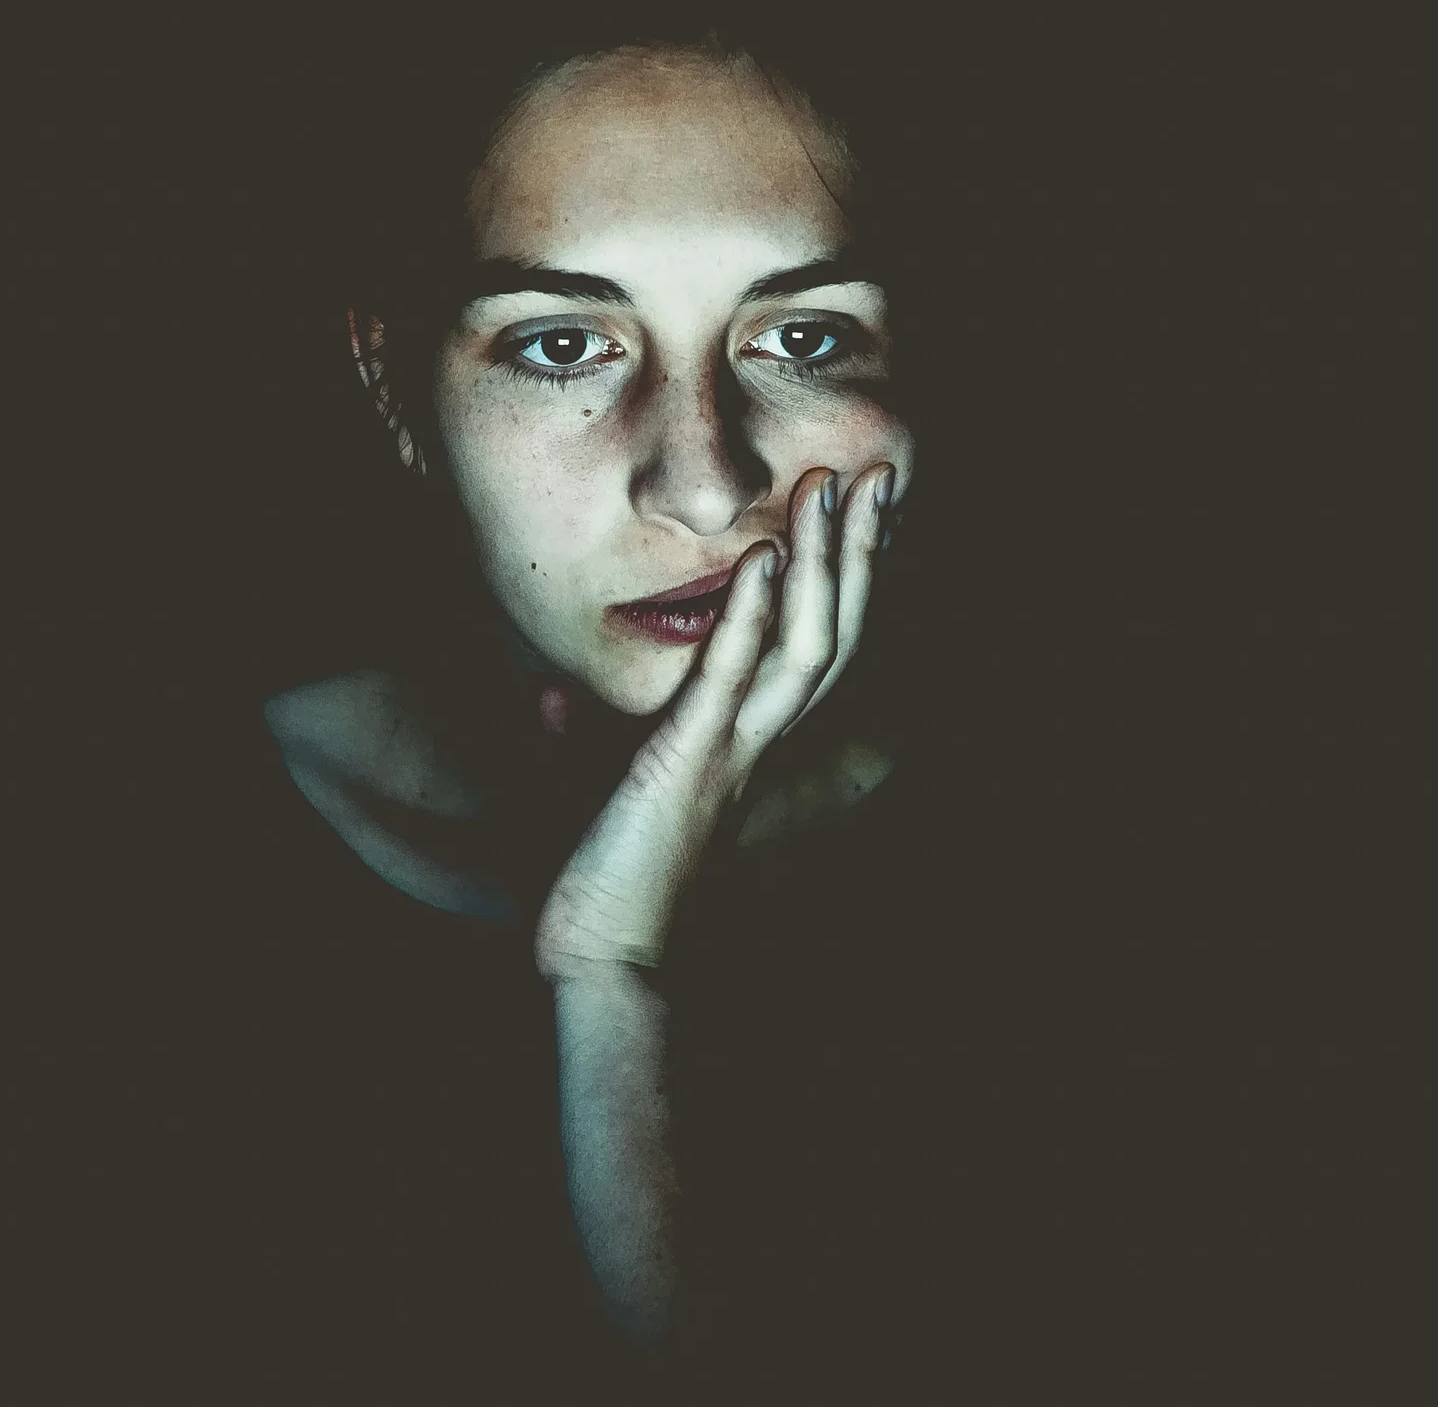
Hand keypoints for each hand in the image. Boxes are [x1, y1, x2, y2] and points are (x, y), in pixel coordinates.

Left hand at [533, 463, 895, 977]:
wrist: (603, 961)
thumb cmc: (600, 887)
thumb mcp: (587, 796)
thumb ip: (581, 741)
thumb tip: (554, 699)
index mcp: (742, 746)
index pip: (807, 648)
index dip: (839, 583)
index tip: (854, 515)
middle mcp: (756, 743)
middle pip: (832, 632)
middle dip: (859, 553)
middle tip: (883, 477)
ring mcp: (731, 751)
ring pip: (804, 645)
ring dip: (824, 564)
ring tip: (839, 491)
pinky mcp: (688, 762)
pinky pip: (729, 678)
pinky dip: (747, 615)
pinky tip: (763, 557)